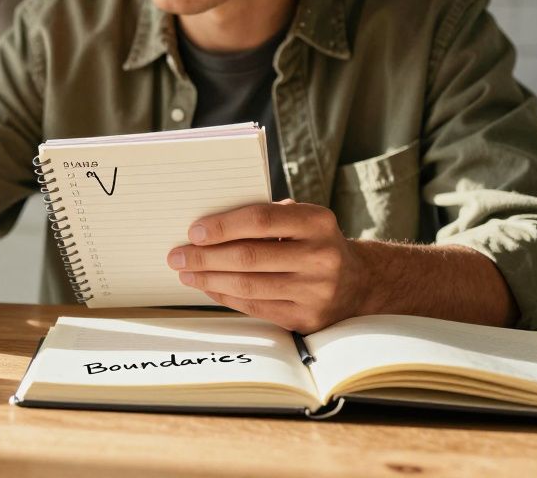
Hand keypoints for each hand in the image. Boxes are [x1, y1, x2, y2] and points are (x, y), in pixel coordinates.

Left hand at [166, 200, 372, 332]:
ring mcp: (316, 291)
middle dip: (205, 257)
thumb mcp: (302, 220)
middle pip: (249, 257)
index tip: (193, 231)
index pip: (261, 219)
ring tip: (185, 273)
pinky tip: (207, 287)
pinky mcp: (307, 318)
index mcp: (318, 222)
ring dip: (209, 279)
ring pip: (248, 286)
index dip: (223, 226)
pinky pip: (255, 307)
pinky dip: (225, 296)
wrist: (359, 283)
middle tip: (177, 256)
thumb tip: (208, 227)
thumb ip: (266, 217)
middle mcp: (322, 256)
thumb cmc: (313, 243)